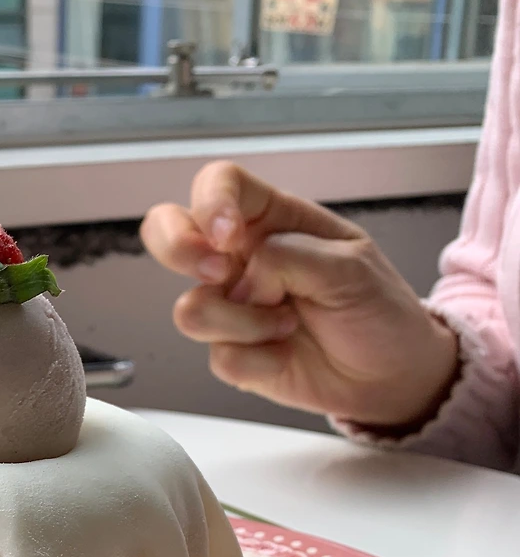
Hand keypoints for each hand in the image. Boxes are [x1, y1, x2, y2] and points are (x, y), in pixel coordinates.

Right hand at [140, 161, 460, 427]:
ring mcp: (231, 305)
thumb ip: (291, 257)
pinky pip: (219, 357)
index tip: (226, 235)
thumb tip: (245, 276)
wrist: (390, 374)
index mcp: (272, 220)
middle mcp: (240, 258)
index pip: (219, 183)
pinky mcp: (231, 350)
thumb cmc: (378, 309)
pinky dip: (259, 361)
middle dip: (179, 249)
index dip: (210, 201)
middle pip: (166, 230)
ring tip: (287, 324)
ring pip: (191, 310)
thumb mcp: (352, 268)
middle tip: (219, 271)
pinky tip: (286, 354)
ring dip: (244, 323)